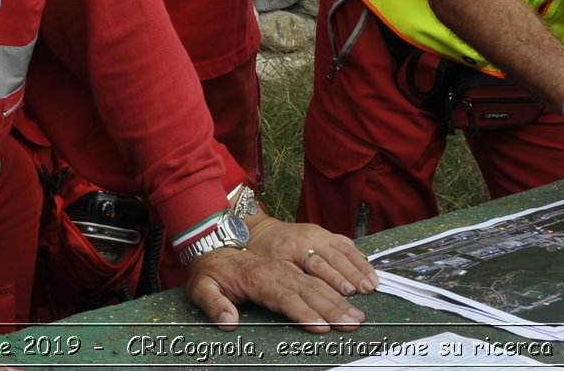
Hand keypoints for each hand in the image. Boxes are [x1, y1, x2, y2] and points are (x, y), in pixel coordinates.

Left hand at [183, 247, 365, 332]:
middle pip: (311, 289)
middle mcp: (280, 267)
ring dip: (343, 294)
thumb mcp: (201, 286)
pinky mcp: (301, 252)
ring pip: (322, 276)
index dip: (305, 313)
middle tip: (352, 324)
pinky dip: (347, 267)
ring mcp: (292, 258)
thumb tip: (228, 321)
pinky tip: (362, 278)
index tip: (323, 327)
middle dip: (334, 308)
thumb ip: (213, 304)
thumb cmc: (212, 269)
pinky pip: (329, 257)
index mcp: (259, 277)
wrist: (218, 237)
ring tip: (358, 312)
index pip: (286, 297)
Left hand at [246, 214, 377, 295]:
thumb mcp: (266, 265)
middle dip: (353, 274)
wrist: (259, 229)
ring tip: (373, 283)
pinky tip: (368, 266)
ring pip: (344, 249)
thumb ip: (284, 278)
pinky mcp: (325, 233)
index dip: (334, 279)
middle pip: (336, 257)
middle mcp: (311, 237)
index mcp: (294, 247)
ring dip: (360, 266)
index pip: (318, 265)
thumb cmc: (261, 252)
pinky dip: (358, 255)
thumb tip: (304, 294)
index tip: (349, 292)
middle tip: (367, 290)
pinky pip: (345, 242)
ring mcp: (320, 233)